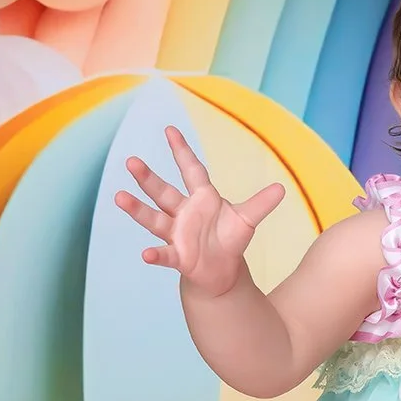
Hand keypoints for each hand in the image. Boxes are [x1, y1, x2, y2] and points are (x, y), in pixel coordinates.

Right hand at [113, 126, 284, 295]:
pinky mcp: (179, 256)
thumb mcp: (247, 219)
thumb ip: (261, 204)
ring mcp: (178, 234)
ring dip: (138, 209)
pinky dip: (156, 254)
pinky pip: (165, 254)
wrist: (222, 271)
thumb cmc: (230, 239)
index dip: (181, 151)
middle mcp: (184, 213)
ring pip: (155, 219)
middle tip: (131, 161)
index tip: (169, 129)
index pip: (191, 169)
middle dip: (148, 178)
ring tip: (119, 197)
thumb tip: (281, 188)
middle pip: (163, 192)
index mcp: (202, 198)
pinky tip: (145, 254)